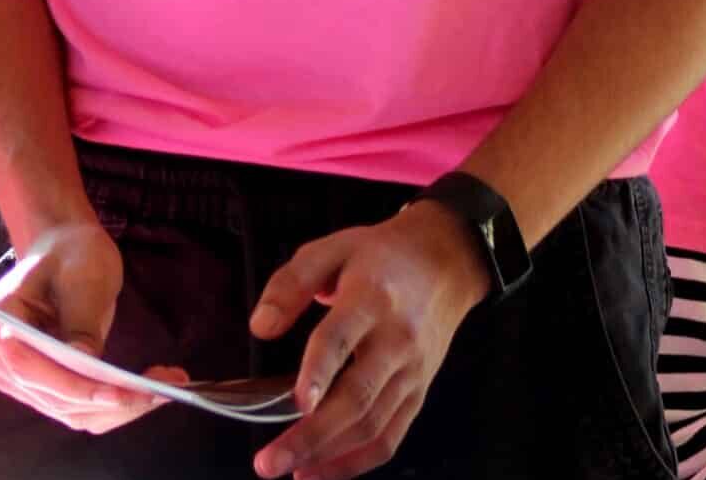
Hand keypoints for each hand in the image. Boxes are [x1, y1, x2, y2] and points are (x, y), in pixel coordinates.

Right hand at [0, 217, 187, 432]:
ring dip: (117, 408)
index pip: (30, 366)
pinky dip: (112, 407)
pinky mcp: (45, 388)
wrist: (67, 251)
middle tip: (159, 390)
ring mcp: (20, 378)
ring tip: (164, 389)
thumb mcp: (81, 276)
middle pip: (53, 396)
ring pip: (69, 410)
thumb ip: (80, 321)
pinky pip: (78, 408)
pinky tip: (147, 394)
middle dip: (107, 400)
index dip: (74, 386)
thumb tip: (85, 363)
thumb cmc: (72, 252)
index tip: (119, 392)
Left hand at [249, 199, 490, 478]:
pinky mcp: (418, 392)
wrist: (444, 260)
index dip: (320, 371)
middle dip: (312, 435)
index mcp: (371, 296)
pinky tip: (322, 471)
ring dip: (329, 456)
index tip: (297, 402)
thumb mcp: (333, 248)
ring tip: (289, 470)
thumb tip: (261, 327)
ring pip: (372, 425)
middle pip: (357, 396)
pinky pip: (390, 437)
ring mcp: (411, 370)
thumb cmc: (380, 255)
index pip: (343, 337)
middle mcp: (396, 338)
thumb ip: (292, 283)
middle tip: (270, 461)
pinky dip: (356, 463)